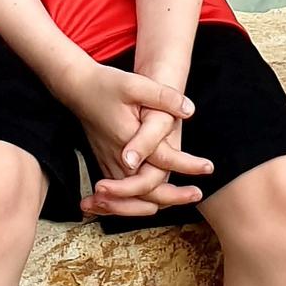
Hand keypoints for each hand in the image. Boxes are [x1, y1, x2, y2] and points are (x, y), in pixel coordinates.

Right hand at [63, 63, 211, 203]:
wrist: (77, 87)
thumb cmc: (106, 83)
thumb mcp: (135, 83)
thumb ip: (163, 96)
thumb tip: (189, 110)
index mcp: (128, 139)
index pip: (163, 161)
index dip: (188, 165)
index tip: (208, 167)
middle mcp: (117, 157)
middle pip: (147, 191)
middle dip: (174, 197)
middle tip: (197, 194)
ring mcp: (108, 163)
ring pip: (132, 197)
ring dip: (157, 202)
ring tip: (181, 198)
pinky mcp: (104, 162)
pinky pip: (122, 193)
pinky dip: (138, 200)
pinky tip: (154, 198)